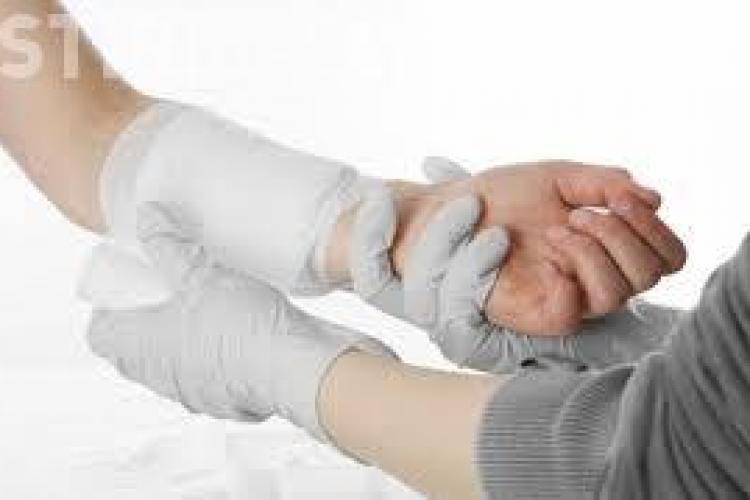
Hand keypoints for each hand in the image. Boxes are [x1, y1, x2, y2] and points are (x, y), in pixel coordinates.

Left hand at [85, 203, 395, 440]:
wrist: (297, 369)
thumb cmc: (244, 327)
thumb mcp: (203, 273)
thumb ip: (171, 245)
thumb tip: (149, 217)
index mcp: (141, 348)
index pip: (98, 335)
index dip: (108, 308)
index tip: (130, 286)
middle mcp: (161, 377)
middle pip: (135, 349)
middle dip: (148, 320)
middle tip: (169, 290)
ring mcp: (193, 394)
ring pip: (173, 364)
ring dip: (182, 339)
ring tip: (206, 307)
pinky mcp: (227, 400)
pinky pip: (209, 376)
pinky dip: (215, 356)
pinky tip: (236, 332)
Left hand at [390, 159, 685, 333]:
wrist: (445, 211)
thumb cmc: (498, 197)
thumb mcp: (557, 178)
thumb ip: (604, 184)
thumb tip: (655, 198)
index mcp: (602, 248)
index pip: (663, 257)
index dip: (656, 231)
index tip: (624, 200)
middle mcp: (590, 277)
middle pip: (648, 276)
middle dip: (625, 236)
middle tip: (584, 212)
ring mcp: (565, 298)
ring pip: (617, 294)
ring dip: (597, 249)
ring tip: (560, 224)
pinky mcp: (536, 313)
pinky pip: (575, 310)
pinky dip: (576, 273)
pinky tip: (546, 241)